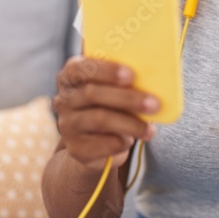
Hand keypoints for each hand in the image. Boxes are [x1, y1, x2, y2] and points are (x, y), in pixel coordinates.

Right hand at [51, 56, 158, 171]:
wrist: (95, 141)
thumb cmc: (109, 104)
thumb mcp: (111, 88)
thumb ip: (122, 80)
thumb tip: (152, 81)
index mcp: (70, 76)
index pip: (79, 68)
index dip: (105, 70)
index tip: (131, 75)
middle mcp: (64, 100)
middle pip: (92, 94)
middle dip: (126, 98)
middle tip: (154, 103)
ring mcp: (67, 125)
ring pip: (100, 119)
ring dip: (130, 123)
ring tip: (150, 128)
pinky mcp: (76, 148)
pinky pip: (103, 144)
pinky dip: (122, 142)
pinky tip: (133, 140)